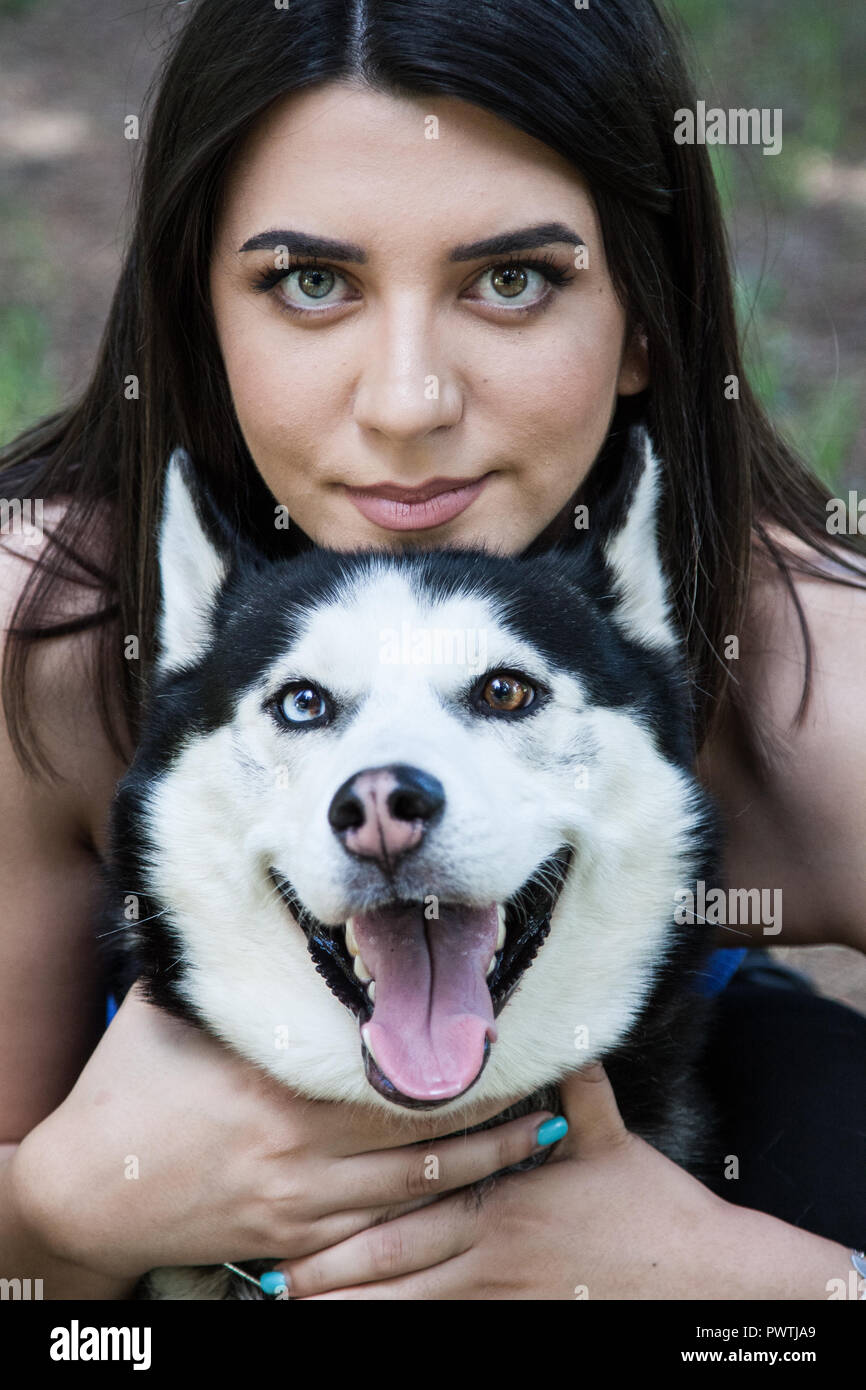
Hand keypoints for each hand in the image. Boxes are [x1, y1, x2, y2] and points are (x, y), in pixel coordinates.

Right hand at [10, 982, 553, 1284]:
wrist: (85, 1195)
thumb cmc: (126, 1089)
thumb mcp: (166, 1011)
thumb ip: (218, 968)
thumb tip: (233, 903)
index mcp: (278, 1082)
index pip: (390, 1068)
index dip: (457, 1057)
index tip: (509, 1034)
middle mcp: (302, 1146)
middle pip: (423, 1132)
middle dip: (497, 1113)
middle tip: (559, 1088)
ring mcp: (302, 1202)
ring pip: (418, 1190)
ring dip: (487, 1165)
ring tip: (545, 1137)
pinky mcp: (294, 1241)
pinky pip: (381, 1235)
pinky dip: (434, 1217)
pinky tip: (477, 1198)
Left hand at [275, 1063, 736, 1299]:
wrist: (702, 1276)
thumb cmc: (653, 1206)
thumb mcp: (610, 1138)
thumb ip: (576, 1089)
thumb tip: (563, 1035)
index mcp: (506, 1200)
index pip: (414, 1210)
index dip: (354, 1219)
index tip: (305, 1219)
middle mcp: (496, 1254)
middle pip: (399, 1266)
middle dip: (336, 1273)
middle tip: (279, 1277)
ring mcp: (507, 1300)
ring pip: (415, 1311)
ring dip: (361, 1310)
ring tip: (306, 1310)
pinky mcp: (525, 1326)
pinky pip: (454, 1337)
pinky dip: (409, 1333)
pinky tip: (371, 1333)